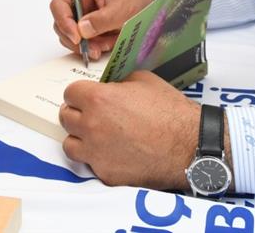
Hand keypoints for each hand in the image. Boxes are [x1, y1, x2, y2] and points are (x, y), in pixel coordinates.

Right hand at [50, 0, 152, 56]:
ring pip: (70, 37)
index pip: (59, 4)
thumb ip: (102, 19)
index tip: (76, 36)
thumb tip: (82, 29)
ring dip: (85, 46)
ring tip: (101, 48)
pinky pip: (84, 44)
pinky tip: (106, 45)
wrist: (147, 6)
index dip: (63, 21)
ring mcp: (82, 19)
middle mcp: (78, 4)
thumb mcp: (121, 8)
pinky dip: (93, 48)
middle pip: (61, 24)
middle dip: (74, 39)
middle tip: (88, 49)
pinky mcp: (89, 32)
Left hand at [59, 71, 198, 187]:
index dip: (80, 94)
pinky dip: (99, 159)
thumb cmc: (169, 111)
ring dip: (80, 139)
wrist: (188, 145)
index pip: (70, 93)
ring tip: (97, 137)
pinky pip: (91, 165)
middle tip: (91, 115)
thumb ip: (117, 83)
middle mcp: (91, 127)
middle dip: (77, 114)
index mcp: (98, 100)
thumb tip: (109, 87)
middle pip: (65, 118)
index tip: (87, 97)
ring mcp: (96, 154)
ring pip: (70, 145)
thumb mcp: (143, 80)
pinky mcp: (106, 174)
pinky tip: (115, 153)